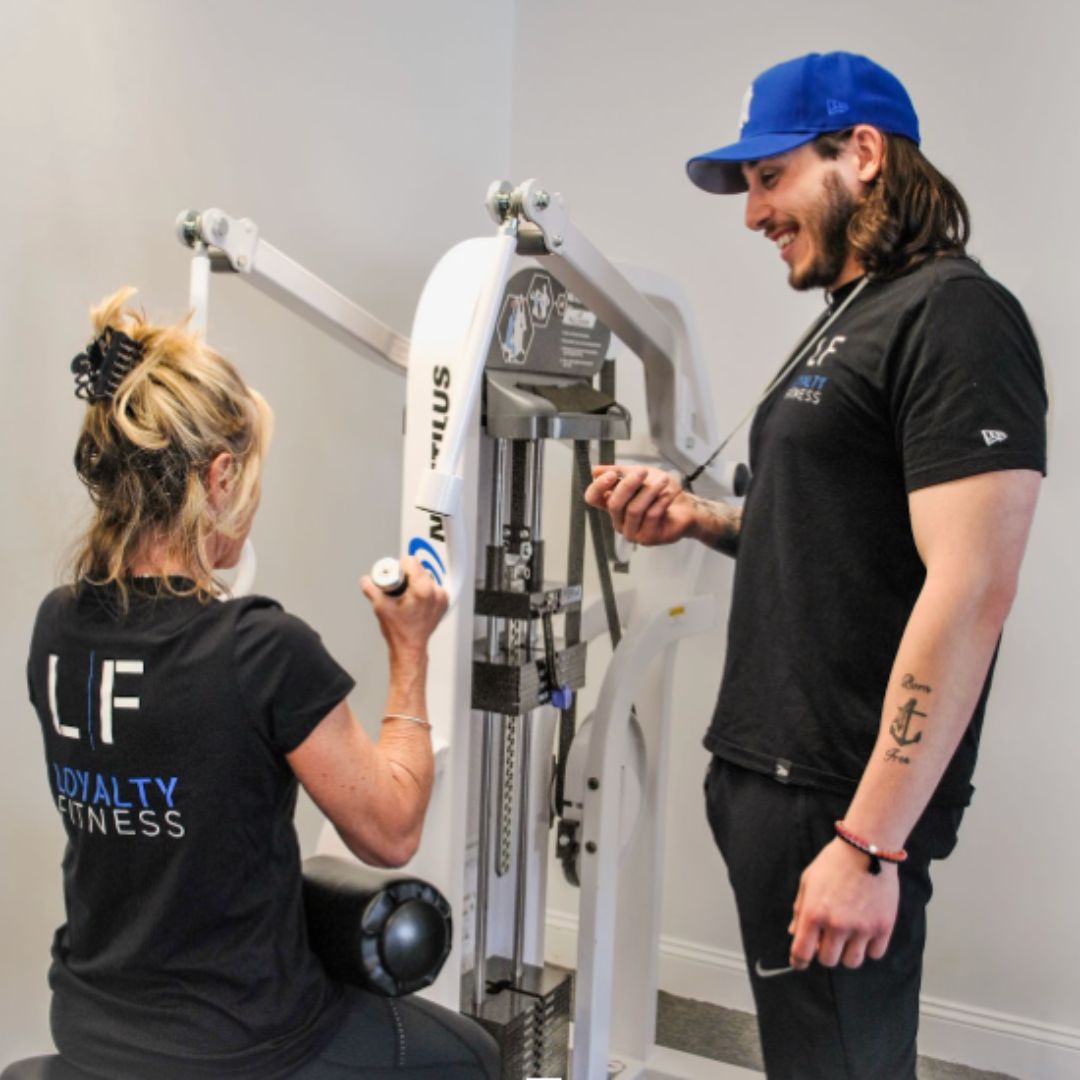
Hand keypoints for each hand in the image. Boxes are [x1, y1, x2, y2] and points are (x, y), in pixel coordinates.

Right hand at [360, 554, 447, 658]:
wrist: (410, 647)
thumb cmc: (399, 632)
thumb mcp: (380, 607)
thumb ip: (371, 589)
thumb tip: (366, 580)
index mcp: (423, 590)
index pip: (412, 562)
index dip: (399, 567)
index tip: (393, 576)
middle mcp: (436, 592)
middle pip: (419, 569)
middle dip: (406, 575)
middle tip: (398, 588)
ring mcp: (442, 598)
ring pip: (426, 577)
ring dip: (415, 582)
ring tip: (406, 596)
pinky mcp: (443, 603)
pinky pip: (432, 587)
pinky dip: (423, 590)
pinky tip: (414, 600)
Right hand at [583, 465, 695, 546]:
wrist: (687, 507)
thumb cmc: (662, 491)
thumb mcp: (639, 474)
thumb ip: (618, 472)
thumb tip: (594, 470)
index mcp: (613, 505)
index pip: (593, 499)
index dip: (598, 487)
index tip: (611, 475)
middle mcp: (619, 521)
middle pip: (614, 504)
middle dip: (628, 485)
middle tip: (643, 471)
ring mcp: (632, 532)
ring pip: (634, 510)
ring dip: (650, 491)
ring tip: (664, 480)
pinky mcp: (648, 538)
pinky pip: (651, 516)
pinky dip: (661, 501)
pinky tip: (669, 494)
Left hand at [788, 838, 899, 969]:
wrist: (867, 848)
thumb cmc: (835, 861)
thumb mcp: (808, 881)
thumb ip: (800, 909)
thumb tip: (795, 933)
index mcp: (814, 913)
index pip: (802, 952)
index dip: (798, 961)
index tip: (800, 962)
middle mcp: (837, 924)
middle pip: (828, 961)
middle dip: (824, 952)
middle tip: (828, 939)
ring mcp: (862, 928)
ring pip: (852, 962)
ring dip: (847, 953)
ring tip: (848, 936)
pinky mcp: (883, 927)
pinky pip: (874, 954)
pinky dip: (869, 948)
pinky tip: (865, 932)